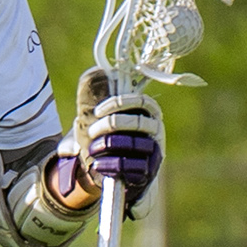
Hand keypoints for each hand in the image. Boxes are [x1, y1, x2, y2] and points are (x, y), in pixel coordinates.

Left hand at [53, 67, 161, 214]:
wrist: (106, 172)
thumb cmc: (103, 139)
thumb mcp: (95, 119)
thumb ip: (95, 96)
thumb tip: (95, 74)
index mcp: (147, 112)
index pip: (141, 101)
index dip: (119, 103)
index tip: (97, 111)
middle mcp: (155, 130)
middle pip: (136, 122)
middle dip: (109, 125)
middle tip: (90, 132)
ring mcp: (154, 151)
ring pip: (133, 144)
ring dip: (107, 145)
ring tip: (92, 150)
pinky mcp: (149, 171)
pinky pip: (132, 167)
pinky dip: (111, 165)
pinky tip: (98, 165)